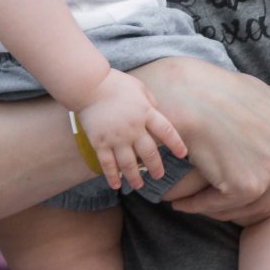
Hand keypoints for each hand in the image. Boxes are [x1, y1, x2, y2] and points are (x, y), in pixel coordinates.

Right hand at [78, 69, 188, 192]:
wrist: (87, 85)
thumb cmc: (114, 83)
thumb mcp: (139, 88)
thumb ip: (150, 102)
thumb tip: (157, 112)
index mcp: (145, 113)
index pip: (166, 131)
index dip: (176, 144)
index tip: (182, 154)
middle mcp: (133, 128)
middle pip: (149, 153)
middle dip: (156, 167)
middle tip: (158, 176)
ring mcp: (116, 137)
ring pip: (129, 164)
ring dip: (135, 177)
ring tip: (139, 185)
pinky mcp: (99, 142)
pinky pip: (107, 164)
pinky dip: (112, 176)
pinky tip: (116, 185)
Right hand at [135, 55, 269, 224]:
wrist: (188, 95)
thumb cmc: (214, 89)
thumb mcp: (259, 95)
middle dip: (246, 188)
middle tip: (215, 185)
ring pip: (247, 198)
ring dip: (217, 199)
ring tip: (188, 195)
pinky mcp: (247, 186)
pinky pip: (222, 205)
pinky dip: (199, 205)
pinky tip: (181, 202)